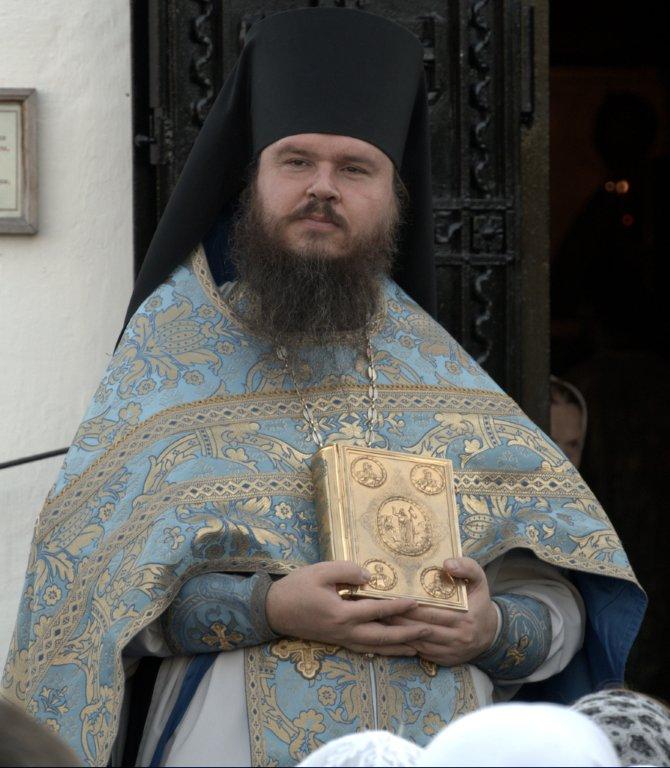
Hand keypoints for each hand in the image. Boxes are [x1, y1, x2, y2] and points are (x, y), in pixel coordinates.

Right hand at [266, 561, 431, 655]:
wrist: (274, 610)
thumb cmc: (297, 587)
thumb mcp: (320, 571)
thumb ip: (346, 571)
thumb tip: (370, 577)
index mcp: (341, 613)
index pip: (377, 610)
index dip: (398, 606)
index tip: (417, 602)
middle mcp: (345, 631)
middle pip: (383, 636)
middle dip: (407, 634)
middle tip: (430, 631)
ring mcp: (342, 639)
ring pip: (376, 646)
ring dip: (399, 647)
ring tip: (420, 646)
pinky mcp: (338, 640)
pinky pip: (366, 648)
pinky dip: (383, 649)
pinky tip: (393, 649)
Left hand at [384, 557, 497, 665]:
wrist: (491, 633)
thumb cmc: (479, 601)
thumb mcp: (479, 579)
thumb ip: (467, 567)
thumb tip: (446, 564)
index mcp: (465, 617)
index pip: (432, 612)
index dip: (410, 606)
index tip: (391, 597)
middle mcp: (458, 637)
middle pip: (421, 628)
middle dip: (397, 619)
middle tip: (377, 608)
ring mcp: (450, 651)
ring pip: (418, 642)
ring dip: (397, 632)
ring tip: (378, 619)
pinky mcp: (444, 660)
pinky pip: (421, 652)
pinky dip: (405, 644)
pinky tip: (390, 634)